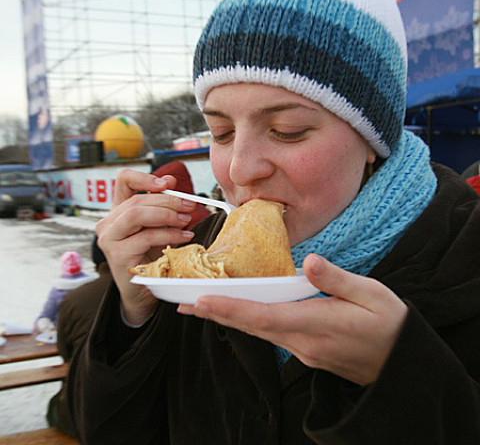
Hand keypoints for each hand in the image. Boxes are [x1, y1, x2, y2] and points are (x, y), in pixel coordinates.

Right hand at [96, 169, 196, 324]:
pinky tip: (184, 237)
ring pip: (136, 214)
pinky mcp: (118, 255)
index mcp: (118, 211)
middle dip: (168, 200)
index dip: (144, 177)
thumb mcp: (158, 227)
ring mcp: (110, 239)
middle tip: (190, 205)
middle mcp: (108, 223)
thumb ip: (162, 205)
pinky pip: (145, 237)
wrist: (143, 291)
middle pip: (136, 200)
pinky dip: (169, 234)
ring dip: (166, 215)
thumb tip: (171, 180)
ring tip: (185, 221)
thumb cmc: (151, 257)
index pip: (123, 181)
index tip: (167, 183)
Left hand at [178, 253, 407, 384]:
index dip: (229, 308)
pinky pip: (271, 334)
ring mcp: (304, 351)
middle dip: (217, 313)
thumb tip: (310, 261)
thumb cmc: (390, 324)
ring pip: (259, 331)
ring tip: (203, 306)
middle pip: (251, 325)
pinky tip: (241, 313)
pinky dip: (250, 322)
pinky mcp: (308, 352)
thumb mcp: (371, 295)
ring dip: (230, 318)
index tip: (200, 301)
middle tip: (184, 304)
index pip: (262, 315)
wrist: (402, 364)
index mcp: (316, 324)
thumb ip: (337, 279)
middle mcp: (303, 342)